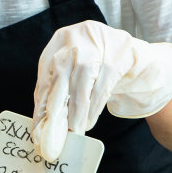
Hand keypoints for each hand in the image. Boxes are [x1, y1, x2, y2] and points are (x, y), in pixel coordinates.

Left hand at [31, 20, 171, 162]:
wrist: (133, 52)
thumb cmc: (98, 64)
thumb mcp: (74, 69)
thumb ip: (58, 88)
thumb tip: (41, 120)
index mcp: (59, 40)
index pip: (46, 75)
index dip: (41, 104)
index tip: (38, 128)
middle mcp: (76, 38)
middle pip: (61, 78)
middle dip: (56, 109)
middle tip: (53, 134)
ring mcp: (100, 44)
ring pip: (82, 84)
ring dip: (76, 113)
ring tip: (74, 131)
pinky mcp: (120, 56)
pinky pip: (102, 88)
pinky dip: (93, 108)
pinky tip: (88, 121)